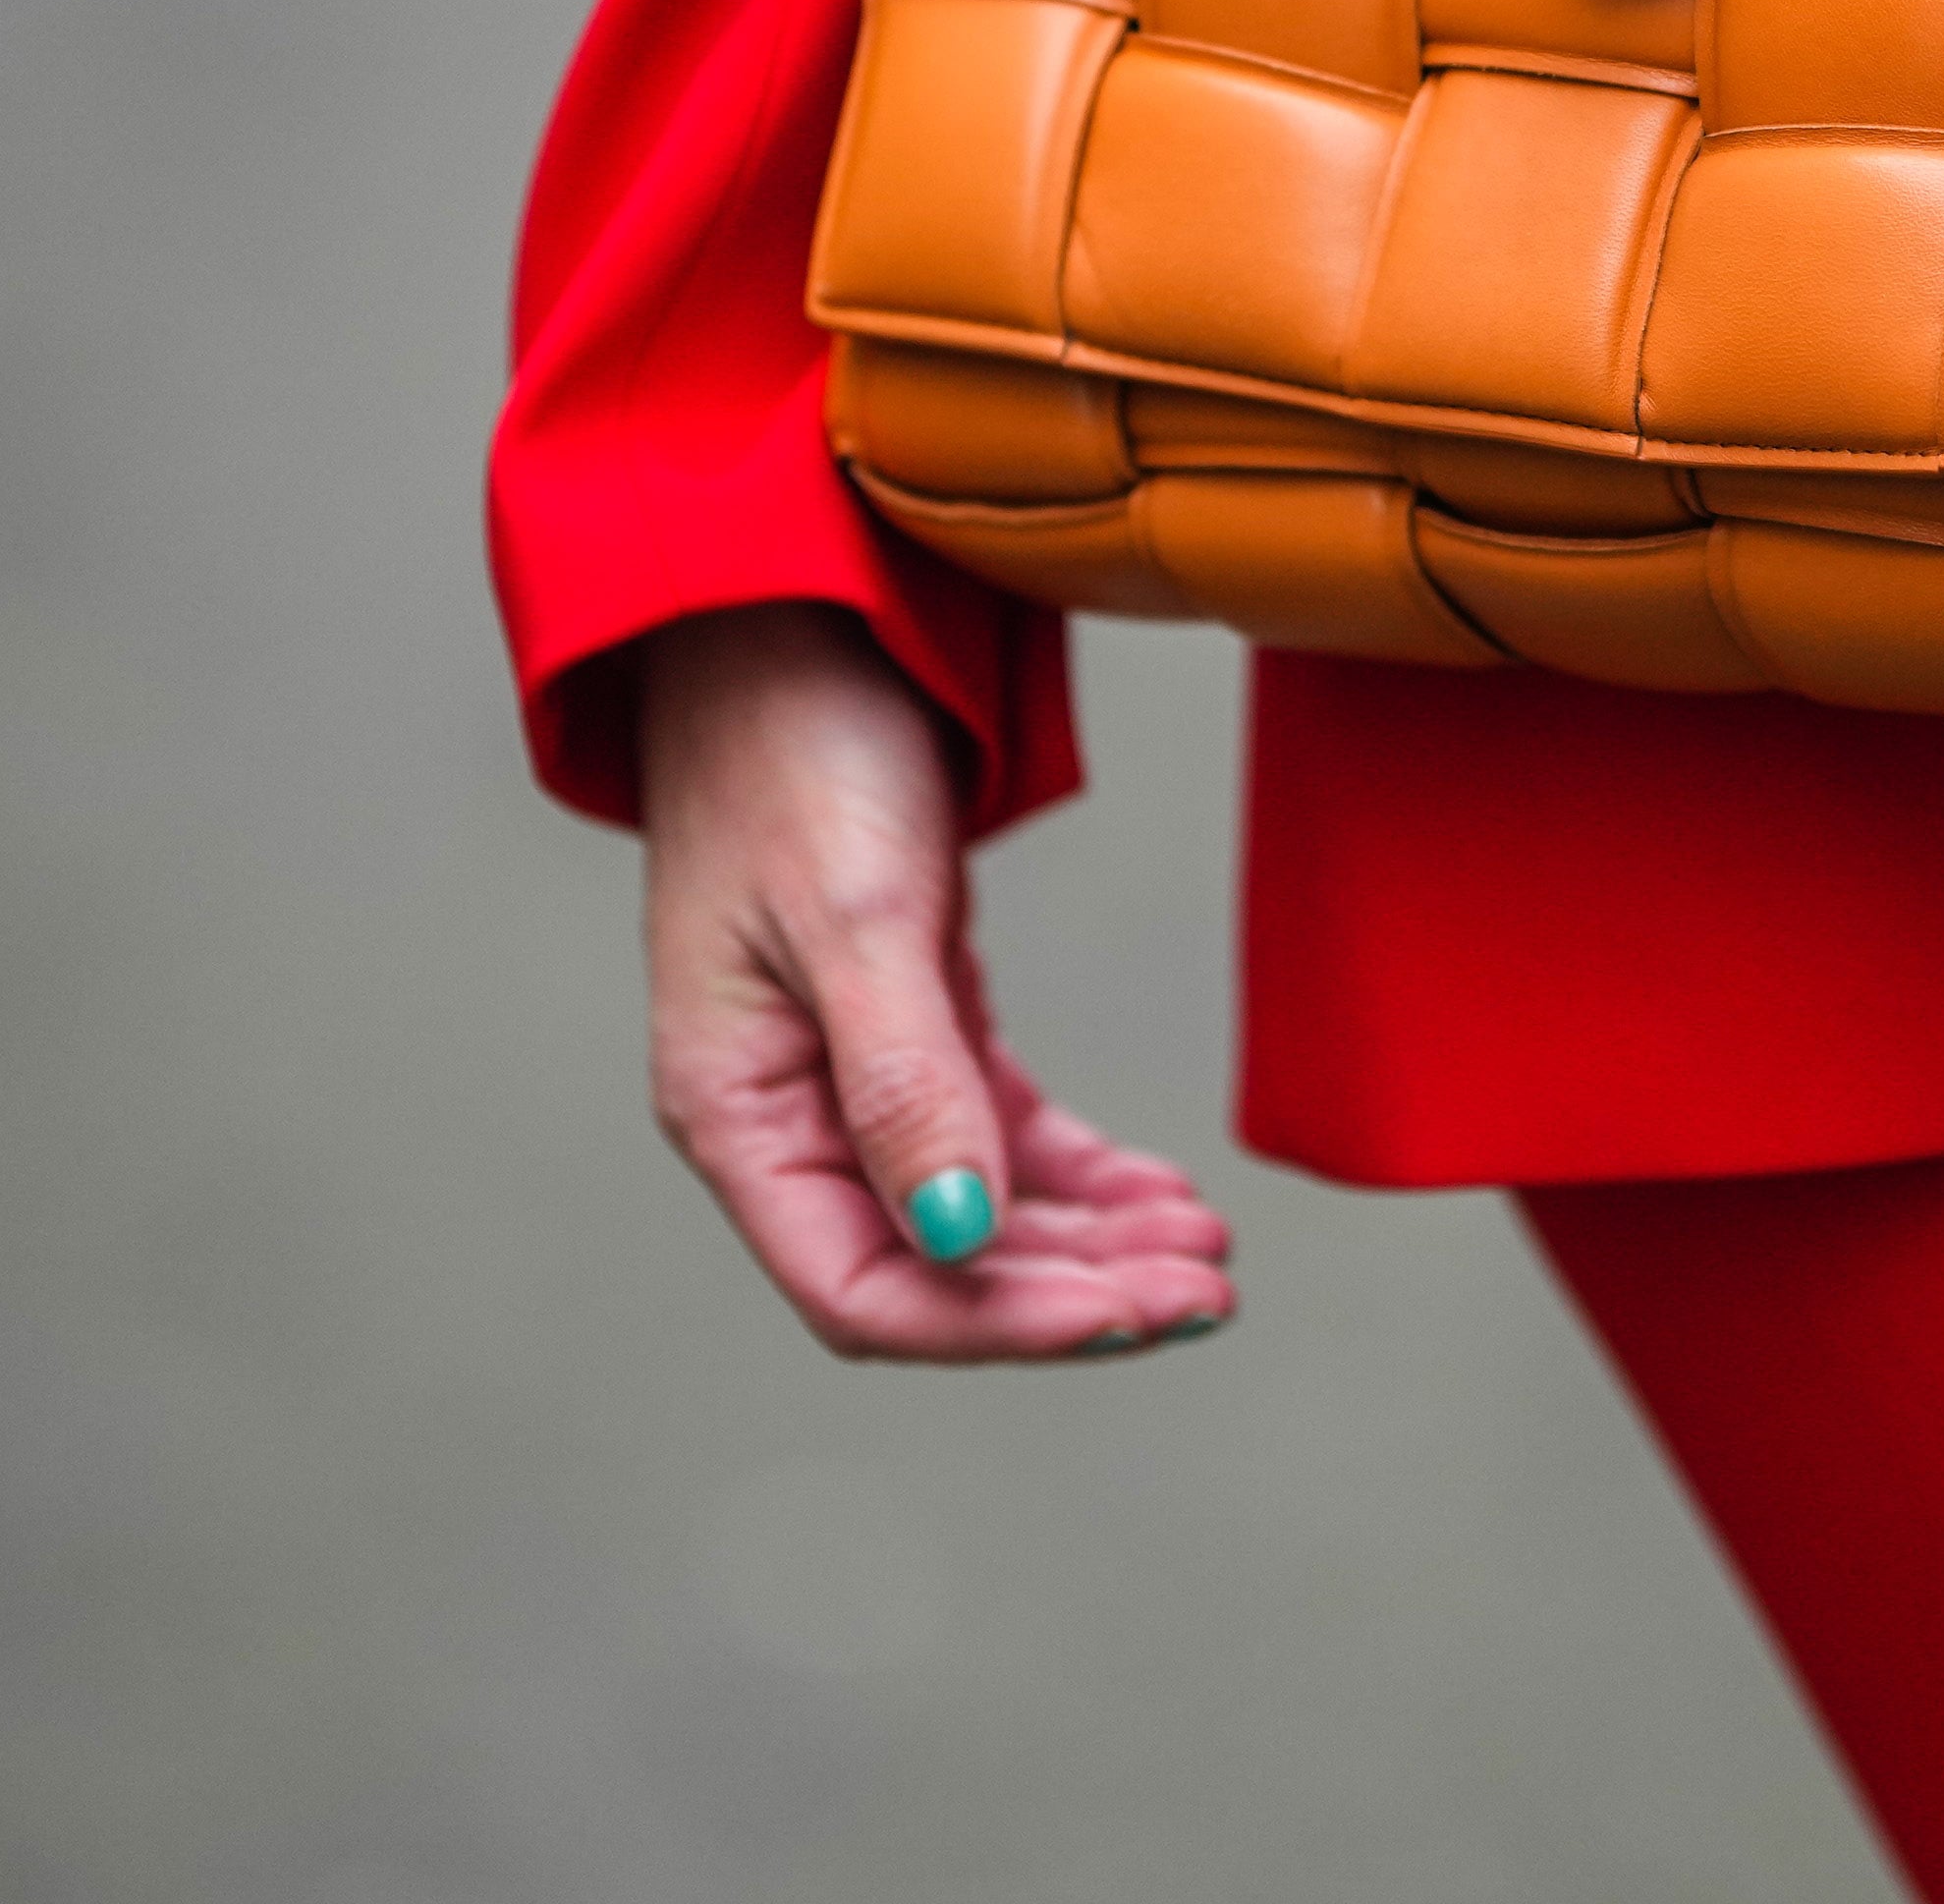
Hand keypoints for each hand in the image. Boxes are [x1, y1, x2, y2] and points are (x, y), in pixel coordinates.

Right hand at [636, 603, 1234, 1361]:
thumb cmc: (791, 746)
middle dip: (1074, 1291)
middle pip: (939, 1266)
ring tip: (1206, 1251)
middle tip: (1205, 1289)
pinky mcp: (911, 1017)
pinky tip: (1160, 1192)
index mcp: (737, 1114)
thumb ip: (902, 1080)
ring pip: (983, 1211)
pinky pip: (1002, 1136)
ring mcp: (849, 1071)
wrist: (795, 619)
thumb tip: (960, 1233)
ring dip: (1092, 1244)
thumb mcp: (853, 913)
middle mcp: (788, 1115)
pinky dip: (1081, 1176)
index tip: (1124, 1315)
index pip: (864, 1290)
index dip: (996, 1324)